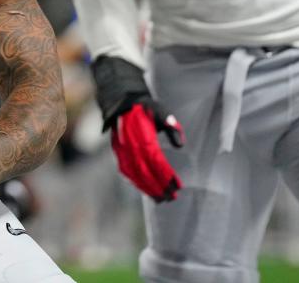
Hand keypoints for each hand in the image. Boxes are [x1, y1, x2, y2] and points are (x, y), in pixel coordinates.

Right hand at [92, 55, 184, 202]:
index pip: (155, 160)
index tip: (177, 186)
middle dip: (158, 186)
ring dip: (147, 188)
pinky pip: (126, 171)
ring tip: (160, 199)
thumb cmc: (143, 106)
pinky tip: (145, 188)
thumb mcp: (160, 111)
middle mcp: (130, 144)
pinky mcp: (118, 151)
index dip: (166, 175)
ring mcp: (121, 149)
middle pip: (145, 171)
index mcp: (141, 135)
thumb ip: (171, 126)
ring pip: (134, 174)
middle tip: (171, 197)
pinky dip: (136, 182)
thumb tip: (180, 144)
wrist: (120, 100)